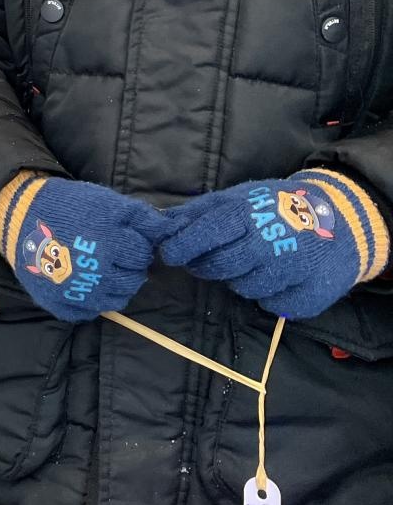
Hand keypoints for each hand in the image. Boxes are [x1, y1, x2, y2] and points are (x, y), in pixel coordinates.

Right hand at [0, 171, 167, 321]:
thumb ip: (141, 217)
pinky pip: (90, 312)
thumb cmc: (67, 206)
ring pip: (116, 300)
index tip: (125, 240)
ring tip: (101, 270)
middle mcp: (97, 273)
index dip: (136, 246)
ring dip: (115, 287)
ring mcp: (78, 293)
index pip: (142, 255)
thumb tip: (169, 231)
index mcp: (110, 244)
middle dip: (129, 268)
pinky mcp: (61, 305)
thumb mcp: (106, 201)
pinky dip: (92, 300)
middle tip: (113, 255)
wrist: (20, 218)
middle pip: (133, 281)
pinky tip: (85, 283)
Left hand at [161, 170, 389, 319]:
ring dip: (240, 279)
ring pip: (243, 288)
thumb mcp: (239, 198)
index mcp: (248, 214)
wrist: (343, 221)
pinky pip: (271, 305)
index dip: (181, 247)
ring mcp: (291, 271)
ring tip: (251, 263)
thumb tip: (160, 223)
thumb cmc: (278, 207)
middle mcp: (268, 243)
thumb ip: (199, 212)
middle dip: (207, 265)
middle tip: (210, 260)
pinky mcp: (308, 296)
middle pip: (219, 266)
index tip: (170, 254)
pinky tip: (277, 278)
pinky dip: (268, 295)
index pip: (204, 234)